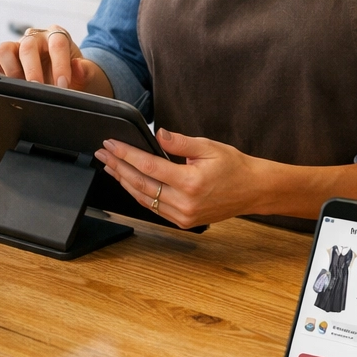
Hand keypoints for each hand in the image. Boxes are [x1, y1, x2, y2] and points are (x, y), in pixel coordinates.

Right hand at [0, 24, 112, 94]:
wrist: (64, 82)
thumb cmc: (74, 77)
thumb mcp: (86, 76)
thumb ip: (85, 71)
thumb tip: (78, 67)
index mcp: (58, 36)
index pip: (57, 43)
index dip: (60, 64)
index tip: (62, 85)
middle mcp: (35, 38)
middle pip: (28, 45)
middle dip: (32, 70)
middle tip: (37, 88)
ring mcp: (16, 47)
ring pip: (5, 48)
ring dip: (10, 69)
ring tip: (19, 87)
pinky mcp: (1, 58)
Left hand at [94, 128, 272, 228]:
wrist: (253, 190)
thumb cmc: (233, 166)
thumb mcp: (209, 147)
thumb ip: (180, 143)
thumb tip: (158, 135)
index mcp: (191, 182)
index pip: (148, 167)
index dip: (126, 154)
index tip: (111, 144)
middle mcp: (184, 202)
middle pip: (141, 184)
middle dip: (118, 167)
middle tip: (103, 153)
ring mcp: (183, 216)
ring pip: (144, 199)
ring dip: (124, 181)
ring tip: (110, 166)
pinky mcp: (183, 222)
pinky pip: (154, 208)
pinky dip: (138, 194)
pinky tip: (128, 182)